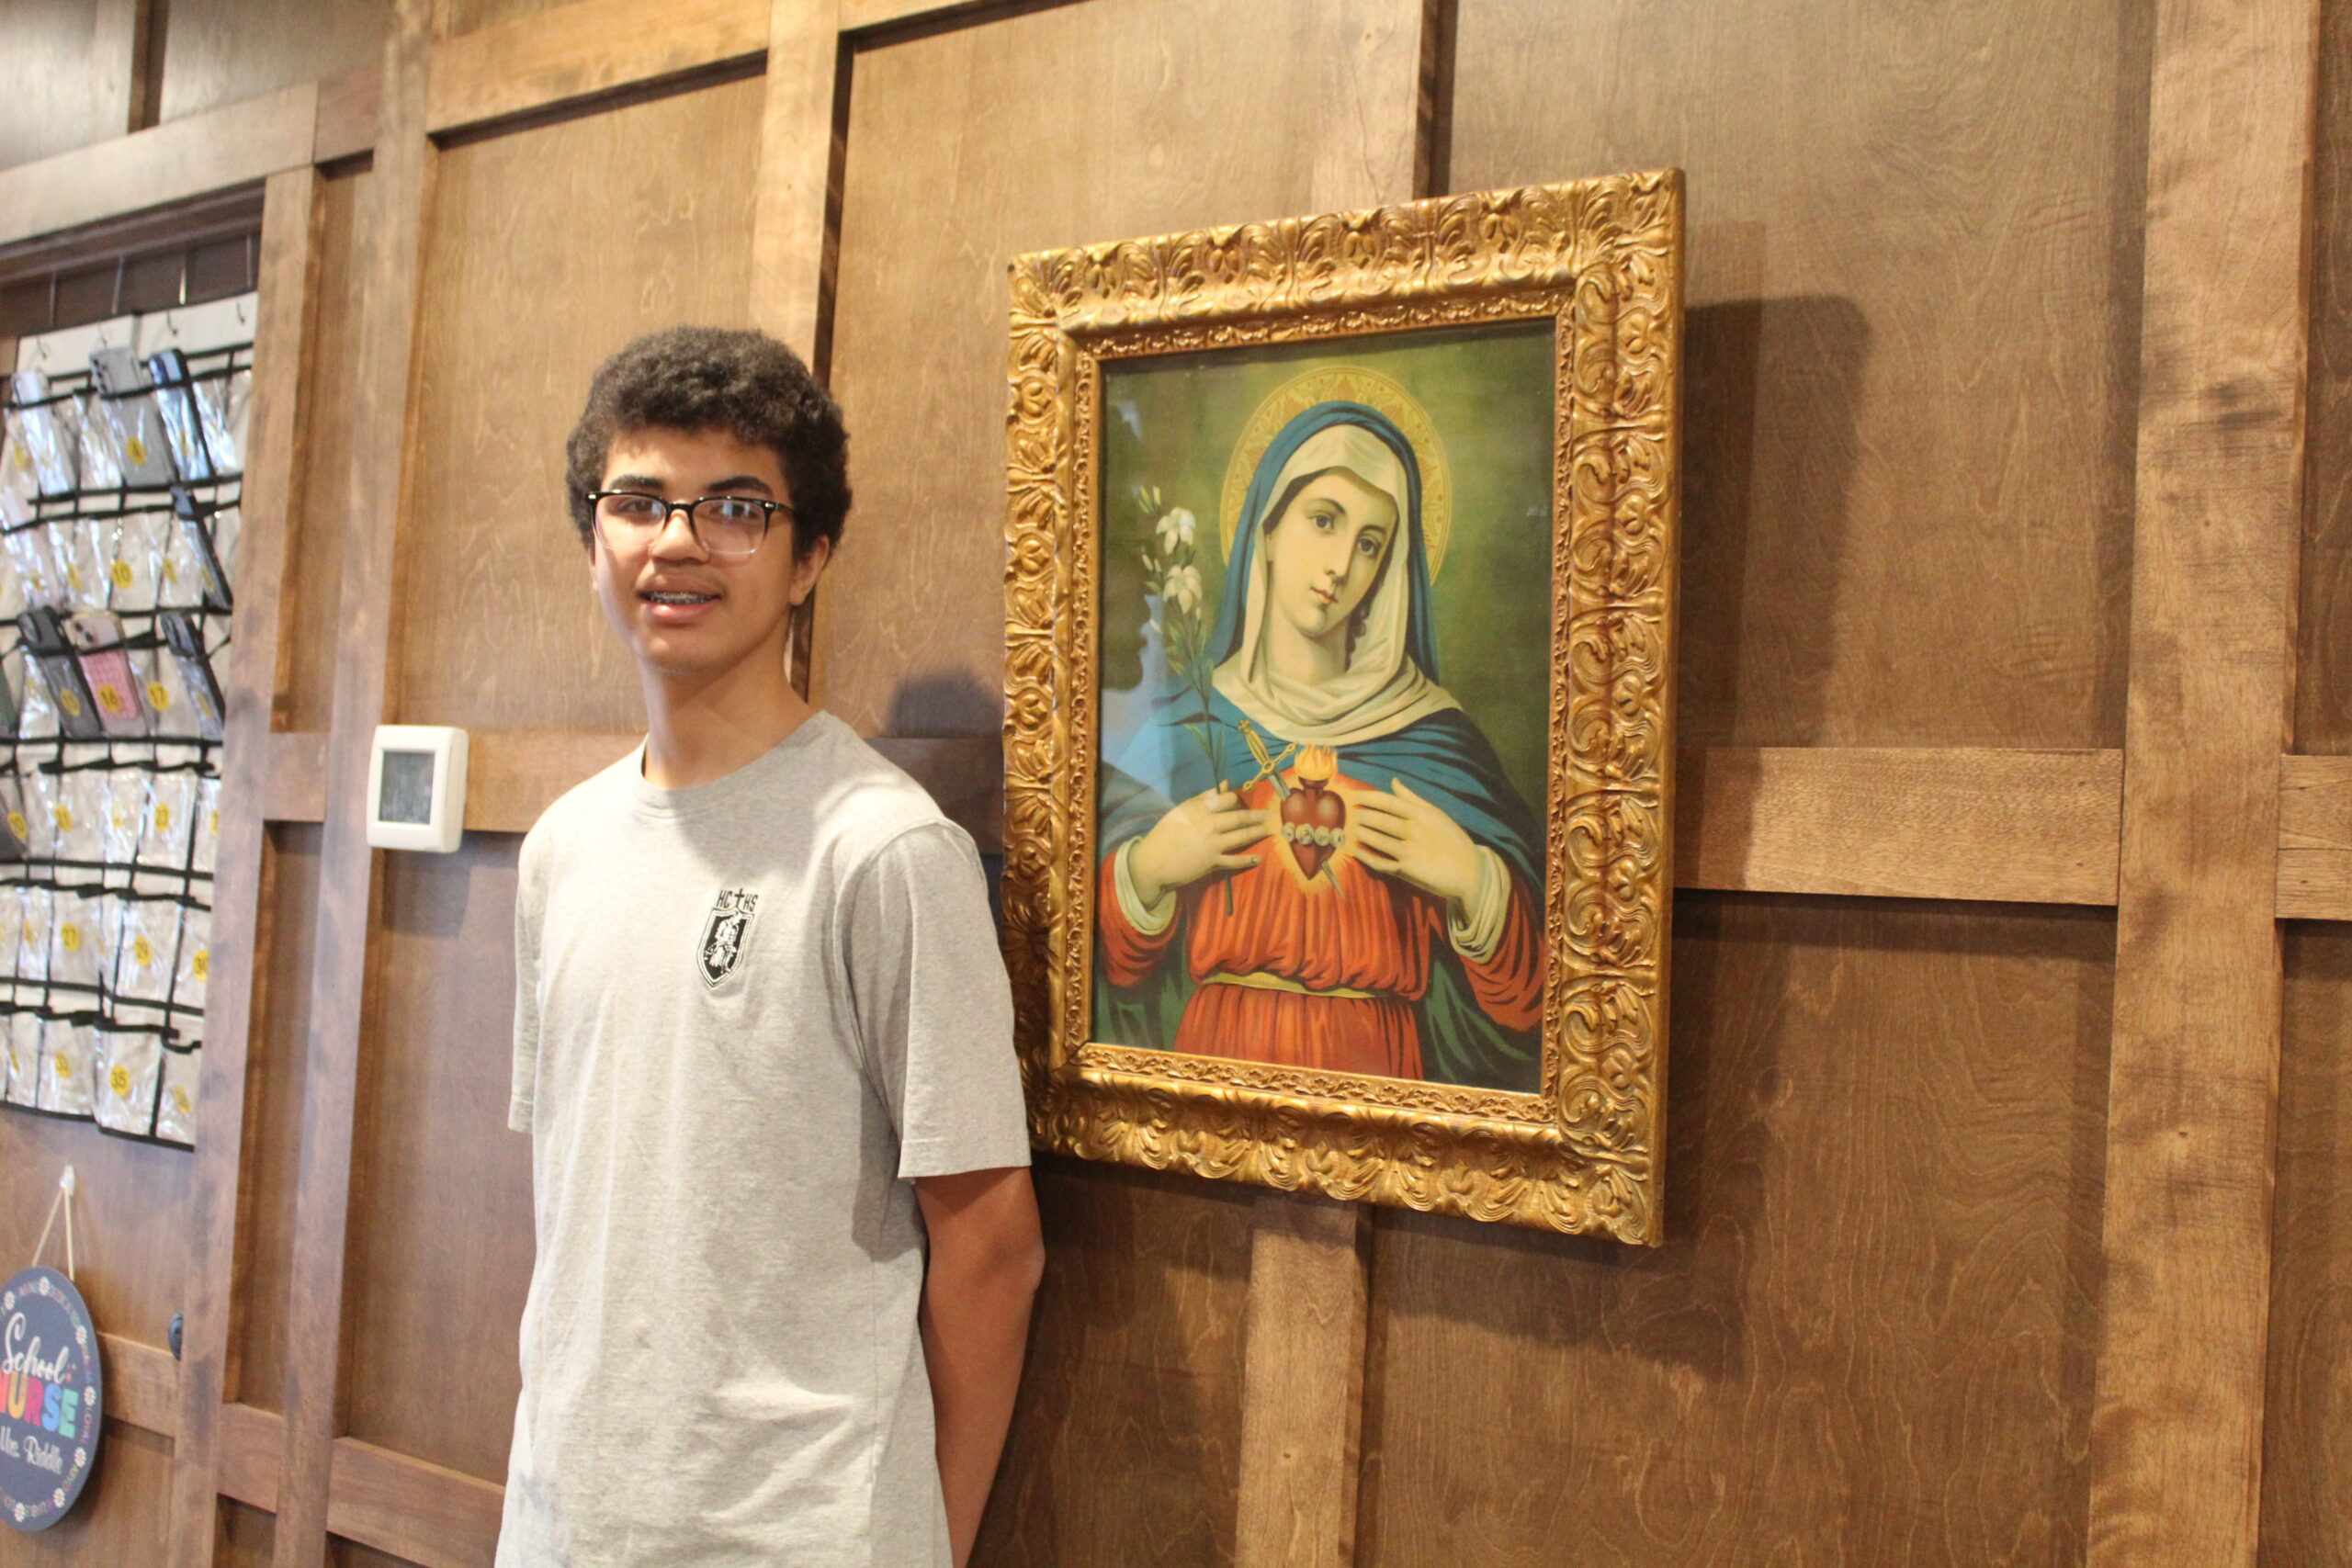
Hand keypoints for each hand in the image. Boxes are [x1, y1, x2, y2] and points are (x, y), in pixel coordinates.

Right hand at [1128, 784, 1264, 906]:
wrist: (1153, 862)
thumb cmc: (1164, 834)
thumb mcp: (1180, 810)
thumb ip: (1203, 797)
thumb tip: (1225, 784)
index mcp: (1199, 809)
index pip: (1227, 799)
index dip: (1238, 800)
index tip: (1243, 803)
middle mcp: (1208, 824)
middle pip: (1240, 817)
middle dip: (1258, 816)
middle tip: (1272, 815)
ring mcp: (1212, 844)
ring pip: (1242, 836)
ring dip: (1258, 832)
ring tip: (1271, 829)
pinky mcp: (1212, 862)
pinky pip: (1235, 860)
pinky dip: (1247, 859)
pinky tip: (1258, 858)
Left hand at [1350, 779, 1483, 909]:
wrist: (1469, 871)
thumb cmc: (1452, 839)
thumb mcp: (1436, 815)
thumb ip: (1413, 798)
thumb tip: (1393, 781)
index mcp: (1421, 814)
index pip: (1387, 802)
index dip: (1366, 797)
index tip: (1352, 796)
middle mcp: (1414, 830)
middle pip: (1378, 819)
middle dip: (1359, 815)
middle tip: (1344, 813)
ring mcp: (1409, 851)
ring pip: (1376, 839)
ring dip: (1359, 833)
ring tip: (1347, 829)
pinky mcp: (1406, 870)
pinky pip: (1380, 862)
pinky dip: (1365, 856)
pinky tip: (1355, 851)